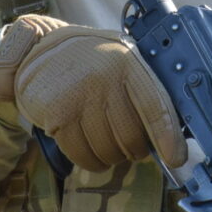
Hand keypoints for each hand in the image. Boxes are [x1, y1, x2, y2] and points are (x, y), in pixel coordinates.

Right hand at [0, 13, 187, 170]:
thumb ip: (144, 89)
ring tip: (106, 141)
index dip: (167, 137)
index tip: (175, 159)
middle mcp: (103, 78)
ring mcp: (78, 97)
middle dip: (135, 149)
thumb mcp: (119, 58)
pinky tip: (89, 148)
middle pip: (132, 137)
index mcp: (126, 61)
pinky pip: (83, 156)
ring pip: (108, 151)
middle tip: (130, 144)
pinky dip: (91, 161)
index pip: (154, 106)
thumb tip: (172, 135)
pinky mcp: (57, 116)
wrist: (36, 51)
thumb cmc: (88, 61)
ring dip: (111, 156)